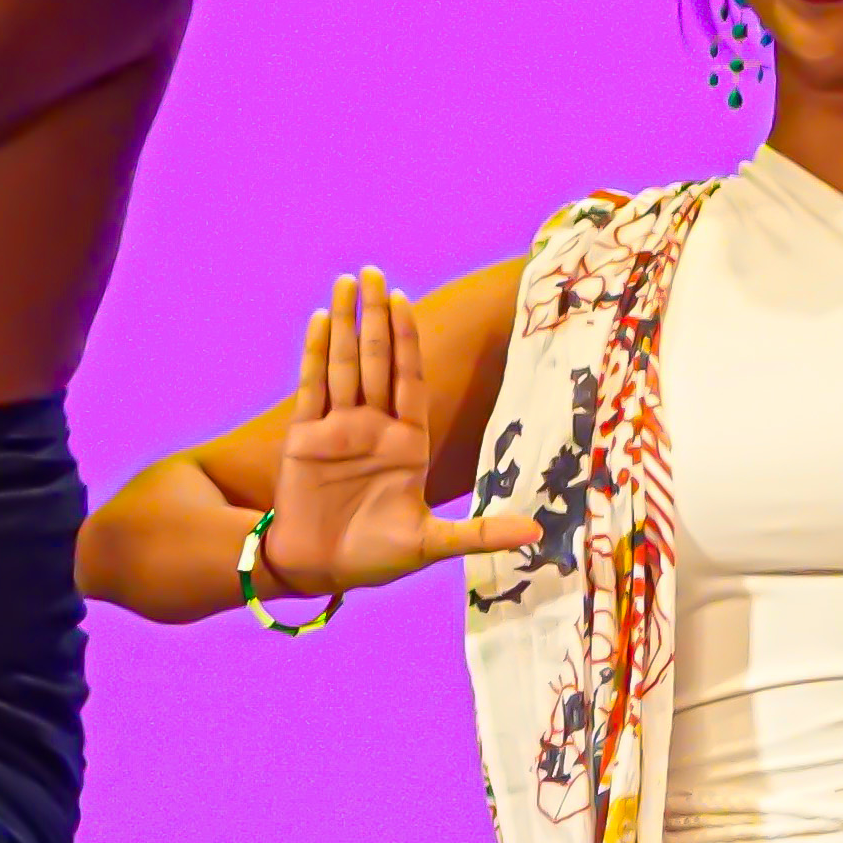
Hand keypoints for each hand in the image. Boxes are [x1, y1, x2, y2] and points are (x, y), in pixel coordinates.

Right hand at [259, 267, 540, 596]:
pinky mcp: (305, 438)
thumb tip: (537, 535)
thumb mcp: (432, 545)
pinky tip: (321, 319)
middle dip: (376, 316)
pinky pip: (311, 388)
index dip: (407, 339)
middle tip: (374, 271)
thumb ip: (480, 533)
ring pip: (344, 365)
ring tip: (348, 281)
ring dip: (346, 324)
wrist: (317, 571)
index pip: (410, 379)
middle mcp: (373, 427)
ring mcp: (338, 429)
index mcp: (407, 444)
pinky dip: (315, 353)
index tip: (406, 300)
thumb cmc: (376, 558)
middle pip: (376, 361)